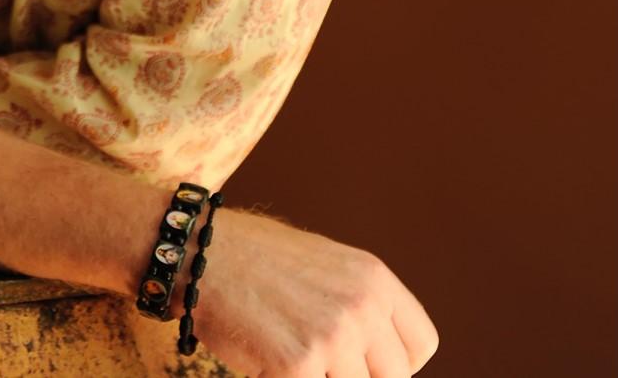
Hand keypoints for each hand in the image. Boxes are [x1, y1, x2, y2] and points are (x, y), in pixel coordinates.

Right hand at [192, 209, 437, 376]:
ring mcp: (334, 337)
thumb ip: (360, 306)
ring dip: (320, 376)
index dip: (392, 364)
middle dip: (352, 375)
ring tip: (286, 353)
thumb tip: (382, 364)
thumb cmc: (255, 262)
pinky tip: (267, 361)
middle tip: (316, 360)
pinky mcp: (300, 365)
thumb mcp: (324, 267)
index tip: (362, 363)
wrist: (198, 253)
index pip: (419, 346)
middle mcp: (362, 305)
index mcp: (373, 278)